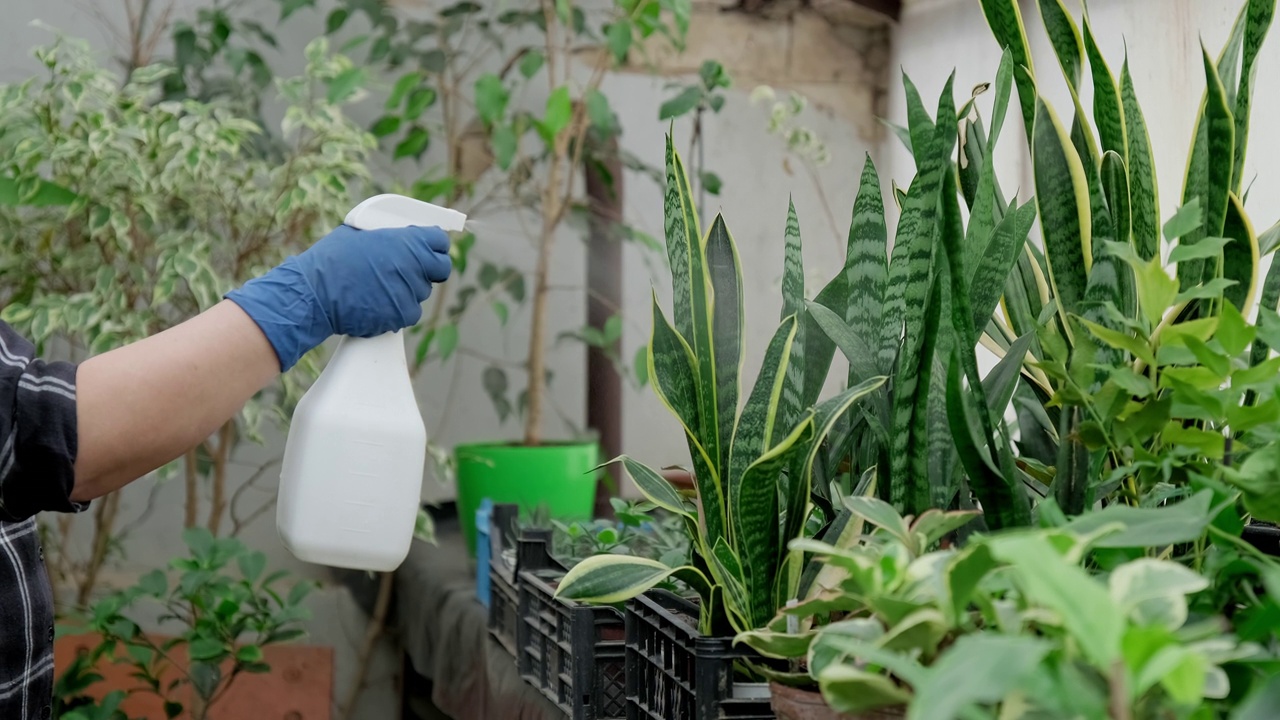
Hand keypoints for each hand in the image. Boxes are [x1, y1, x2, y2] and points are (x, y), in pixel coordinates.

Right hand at [225, 224, 451, 370]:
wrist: (315, 293)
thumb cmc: (331, 260)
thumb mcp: (359, 233)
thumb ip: (386, 235)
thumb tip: (398, 236)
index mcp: (407, 241)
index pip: (439, 241)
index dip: (434, 245)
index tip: (429, 249)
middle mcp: (414, 265)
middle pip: (440, 268)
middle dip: (430, 268)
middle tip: (412, 270)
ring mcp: (410, 291)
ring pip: (422, 291)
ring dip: (408, 289)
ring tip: (380, 286)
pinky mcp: (402, 314)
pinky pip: (411, 312)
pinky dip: (399, 309)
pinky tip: (378, 302)